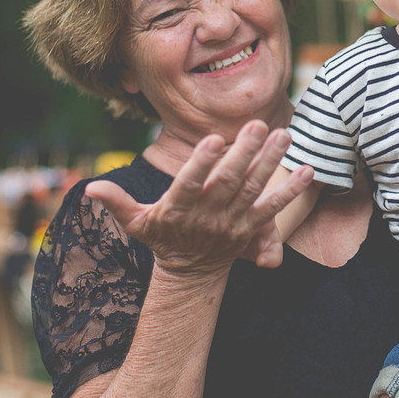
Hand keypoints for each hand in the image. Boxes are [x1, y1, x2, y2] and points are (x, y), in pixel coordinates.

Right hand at [84, 120, 312, 277]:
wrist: (191, 274)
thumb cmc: (161, 238)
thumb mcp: (136, 223)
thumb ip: (117, 203)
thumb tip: (89, 189)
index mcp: (179, 210)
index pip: (190, 184)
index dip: (202, 163)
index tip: (212, 139)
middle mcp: (209, 216)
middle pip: (228, 182)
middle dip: (244, 153)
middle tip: (257, 124)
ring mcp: (233, 223)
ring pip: (254, 190)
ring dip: (271, 162)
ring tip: (284, 134)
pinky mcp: (252, 228)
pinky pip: (275, 209)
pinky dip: (292, 191)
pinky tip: (308, 170)